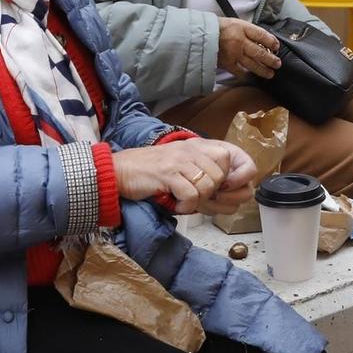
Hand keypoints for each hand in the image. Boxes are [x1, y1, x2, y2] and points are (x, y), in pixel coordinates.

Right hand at [113, 139, 257, 215]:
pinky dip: (185, 206)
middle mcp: (190, 149)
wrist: (120, 171)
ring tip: (183, 200)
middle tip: (196, 198)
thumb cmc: (153, 173)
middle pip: (221, 176)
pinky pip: (191, 196)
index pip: (231, 156)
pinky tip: (175, 203)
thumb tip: (233, 193)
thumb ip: (205, 172)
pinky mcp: (168, 173)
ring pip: (208, 186)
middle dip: (212, 194)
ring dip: (197, 201)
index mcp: (197, 145)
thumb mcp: (183, 166)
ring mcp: (179, 160)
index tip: (222, 191)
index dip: (233, 177)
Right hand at [217, 17, 281, 79]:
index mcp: (241, 28)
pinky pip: (239, 71)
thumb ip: (246, 30)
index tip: (276, 46)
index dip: (271, 41)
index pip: (261, 35)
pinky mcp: (226, 63)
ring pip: (253, 64)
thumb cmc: (216, 27)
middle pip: (260, 52)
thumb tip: (260, 38)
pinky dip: (245, 74)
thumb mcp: (233, 22)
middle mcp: (240, 41)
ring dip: (263, 70)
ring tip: (270, 73)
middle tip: (278, 63)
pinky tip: (250, 76)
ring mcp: (234, 53)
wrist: (199, 35)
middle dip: (271, 59)